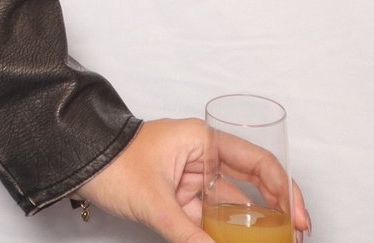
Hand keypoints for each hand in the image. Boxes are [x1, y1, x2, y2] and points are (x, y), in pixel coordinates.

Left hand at [77, 117, 311, 241]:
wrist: (74, 162)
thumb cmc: (110, 163)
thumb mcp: (152, 200)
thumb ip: (186, 234)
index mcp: (203, 140)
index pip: (259, 162)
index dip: (286, 190)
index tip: (299, 219)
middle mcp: (205, 156)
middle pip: (255, 184)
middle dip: (280, 212)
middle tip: (298, 238)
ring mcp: (195, 178)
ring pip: (237, 205)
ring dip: (257, 228)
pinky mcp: (183, 197)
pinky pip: (216, 217)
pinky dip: (230, 235)